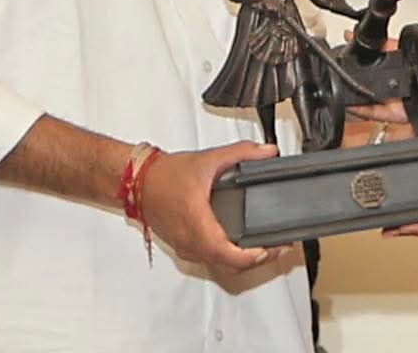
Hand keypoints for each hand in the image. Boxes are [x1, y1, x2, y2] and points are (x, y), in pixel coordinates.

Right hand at [140, 140, 290, 272]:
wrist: (139, 181)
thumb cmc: (165, 175)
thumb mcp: (209, 159)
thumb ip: (242, 153)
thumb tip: (267, 152)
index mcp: (197, 223)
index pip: (226, 253)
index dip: (251, 257)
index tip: (270, 249)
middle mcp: (191, 241)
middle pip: (228, 265)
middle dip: (256, 260)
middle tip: (278, 248)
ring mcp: (187, 248)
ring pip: (219, 265)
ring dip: (243, 261)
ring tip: (265, 247)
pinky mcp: (185, 247)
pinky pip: (210, 260)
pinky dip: (228, 257)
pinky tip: (240, 246)